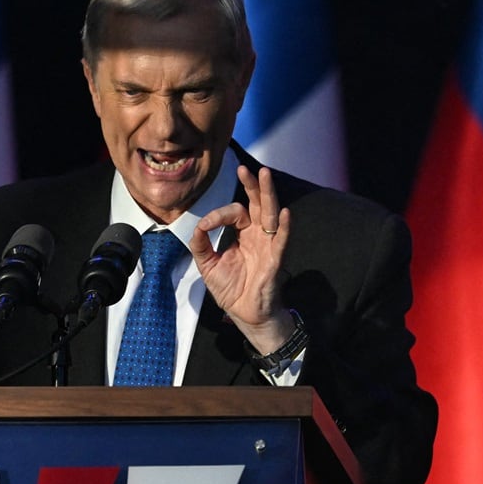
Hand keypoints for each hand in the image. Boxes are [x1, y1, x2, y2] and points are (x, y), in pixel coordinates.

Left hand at [188, 165, 297, 353]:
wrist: (244, 314)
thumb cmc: (232, 289)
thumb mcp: (208, 265)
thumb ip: (201, 244)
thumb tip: (197, 226)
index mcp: (244, 234)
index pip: (235, 213)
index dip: (219, 215)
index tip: (205, 226)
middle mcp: (258, 236)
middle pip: (258, 204)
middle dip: (252, 186)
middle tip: (245, 168)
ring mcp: (269, 246)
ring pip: (271, 215)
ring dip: (268, 195)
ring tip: (265, 176)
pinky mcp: (275, 261)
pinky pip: (281, 241)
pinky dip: (284, 228)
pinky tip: (284, 213)